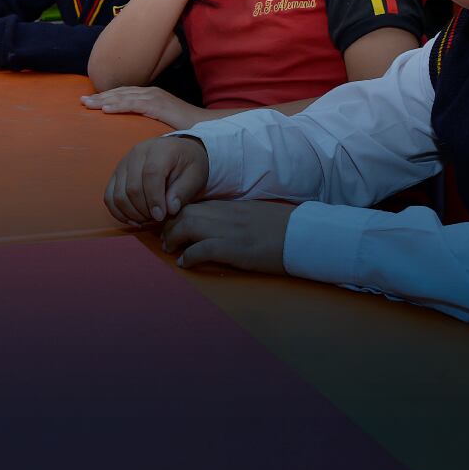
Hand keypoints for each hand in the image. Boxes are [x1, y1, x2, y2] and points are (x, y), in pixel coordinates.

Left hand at [81, 85, 210, 128]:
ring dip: (104, 99)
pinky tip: (106, 109)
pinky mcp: (159, 105)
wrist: (206, 126)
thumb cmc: (185, 128)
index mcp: (150, 96)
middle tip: (81, 101)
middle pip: (119, 93)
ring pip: (124, 96)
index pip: (123, 94)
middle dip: (99, 96)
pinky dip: (119, 105)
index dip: (105, 96)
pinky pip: (135, 105)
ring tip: (88, 104)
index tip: (89, 102)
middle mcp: (151, 93)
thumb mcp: (161, 123)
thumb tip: (133, 132)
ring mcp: (155, 97)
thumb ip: (147, 123)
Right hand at [103, 136, 209, 225]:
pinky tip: (133, 220)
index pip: (151, 174)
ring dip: (131, 213)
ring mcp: (123, 163)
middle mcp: (137, 153)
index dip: (154, 199)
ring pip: (118, 194)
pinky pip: (109, 196)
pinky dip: (118, 212)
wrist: (177, 152)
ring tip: (147, 219)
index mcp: (159, 150)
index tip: (161, 216)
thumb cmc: (188, 164)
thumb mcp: (195, 175)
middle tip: (157, 219)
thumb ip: (183, 191)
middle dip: (144, 210)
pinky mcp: (116, 174)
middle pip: (132, 187)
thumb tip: (169, 209)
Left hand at [158, 201, 291, 274]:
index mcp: (230, 206)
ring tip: (170, 250)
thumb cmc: (281, 229)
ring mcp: (229, 230)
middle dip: (170, 226)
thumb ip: (232, 218)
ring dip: (173, 238)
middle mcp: (225, 215)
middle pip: (185, 213)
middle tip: (165, 240)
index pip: (195, 205)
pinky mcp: (234, 248)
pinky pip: (202, 250)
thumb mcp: (252, 217)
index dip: (178, 215)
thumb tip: (216, 227)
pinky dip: (189, 257)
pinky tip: (185, 264)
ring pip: (188, 226)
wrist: (303, 235)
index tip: (172, 226)